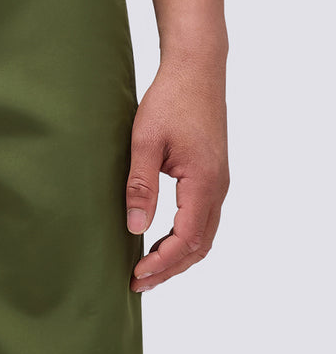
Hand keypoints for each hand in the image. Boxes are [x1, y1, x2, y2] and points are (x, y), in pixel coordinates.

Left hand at [125, 60, 228, 290]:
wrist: (196, 70)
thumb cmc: (169, 100)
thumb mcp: (145, 141)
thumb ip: (140, 185)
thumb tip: (135, 227)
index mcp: (203, 182)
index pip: (185, 239)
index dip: (161, 263)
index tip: (135, 275)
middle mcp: (218, 188)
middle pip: (199, 246)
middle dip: (169, 269)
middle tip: (137, 283)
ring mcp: (218, 183)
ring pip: (204, 236)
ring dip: (177, 257)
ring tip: (147, 271)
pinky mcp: (212, 176)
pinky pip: (203, 219)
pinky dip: (184, 239)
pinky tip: (161, 242)